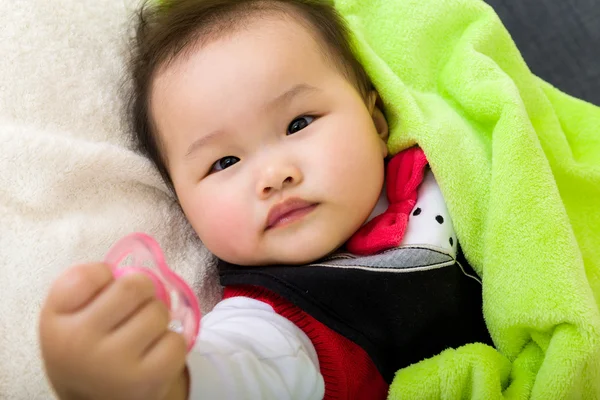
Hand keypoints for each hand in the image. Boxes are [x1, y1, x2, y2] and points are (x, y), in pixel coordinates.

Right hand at [39, 263, 188, 399]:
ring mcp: (114, 365)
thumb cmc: (86, 344)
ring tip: (140, 335)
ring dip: (156, 318)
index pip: (86, 275)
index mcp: (57, 322)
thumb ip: (86, 283)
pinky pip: (176, 340)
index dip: (104, 276)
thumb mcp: (69, 313)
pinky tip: (152, 354)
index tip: (102, 293)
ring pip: (158, 312)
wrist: (93, 398)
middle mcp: (80, 344)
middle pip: (134, 286)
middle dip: (141, 291)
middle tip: (132, 309)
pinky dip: (171, 343)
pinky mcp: (147, 381)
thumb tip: (126, 270)